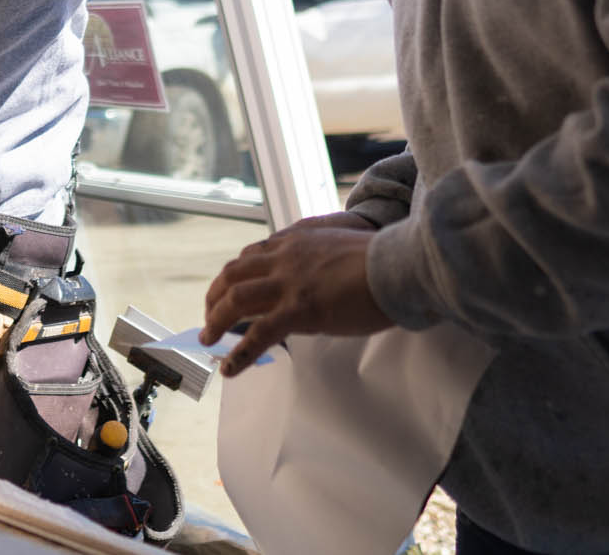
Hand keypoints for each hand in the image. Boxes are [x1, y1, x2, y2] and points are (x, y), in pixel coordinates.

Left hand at [200, 213, 392, 375]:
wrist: (399, 266)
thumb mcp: (342, 247)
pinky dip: (239, 353)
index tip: (229, 289)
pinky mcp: (299, 309)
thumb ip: (320, 257)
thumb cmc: (382, 260)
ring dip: (216, 320)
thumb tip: (315, 277)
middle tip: (210, 316)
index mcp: (297, 241)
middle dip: (216, 295)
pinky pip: (258, 334)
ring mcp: (289, 282)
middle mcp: (285, 257)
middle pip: (234, 273)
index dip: (236, 274)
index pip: (253, 254)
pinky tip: (230, 368)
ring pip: (236, 299)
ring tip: (208, 339)